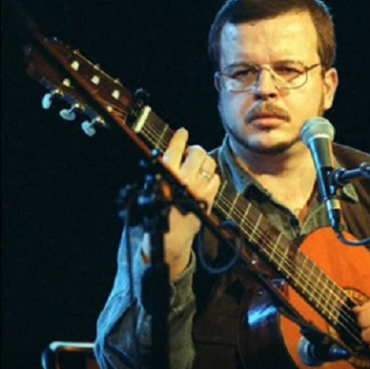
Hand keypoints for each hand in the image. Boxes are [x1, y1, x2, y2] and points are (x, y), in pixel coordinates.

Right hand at [142, 127, 220, 278]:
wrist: (170, 237)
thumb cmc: (158, 211)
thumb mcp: (154, 187)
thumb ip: (164, 169)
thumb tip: (175, 150)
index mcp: (166, 174)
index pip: (176, 147)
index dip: (180, 136)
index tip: (182, 132)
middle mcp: (184, 180)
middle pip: (197, 152)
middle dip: (194, 150)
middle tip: (190, 153)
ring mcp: (199, 189)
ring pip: (209, 163)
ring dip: (204, 162)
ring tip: (197, 166)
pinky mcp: (209, 198)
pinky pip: (215, 178)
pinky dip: (210, 176)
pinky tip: (203, 180)